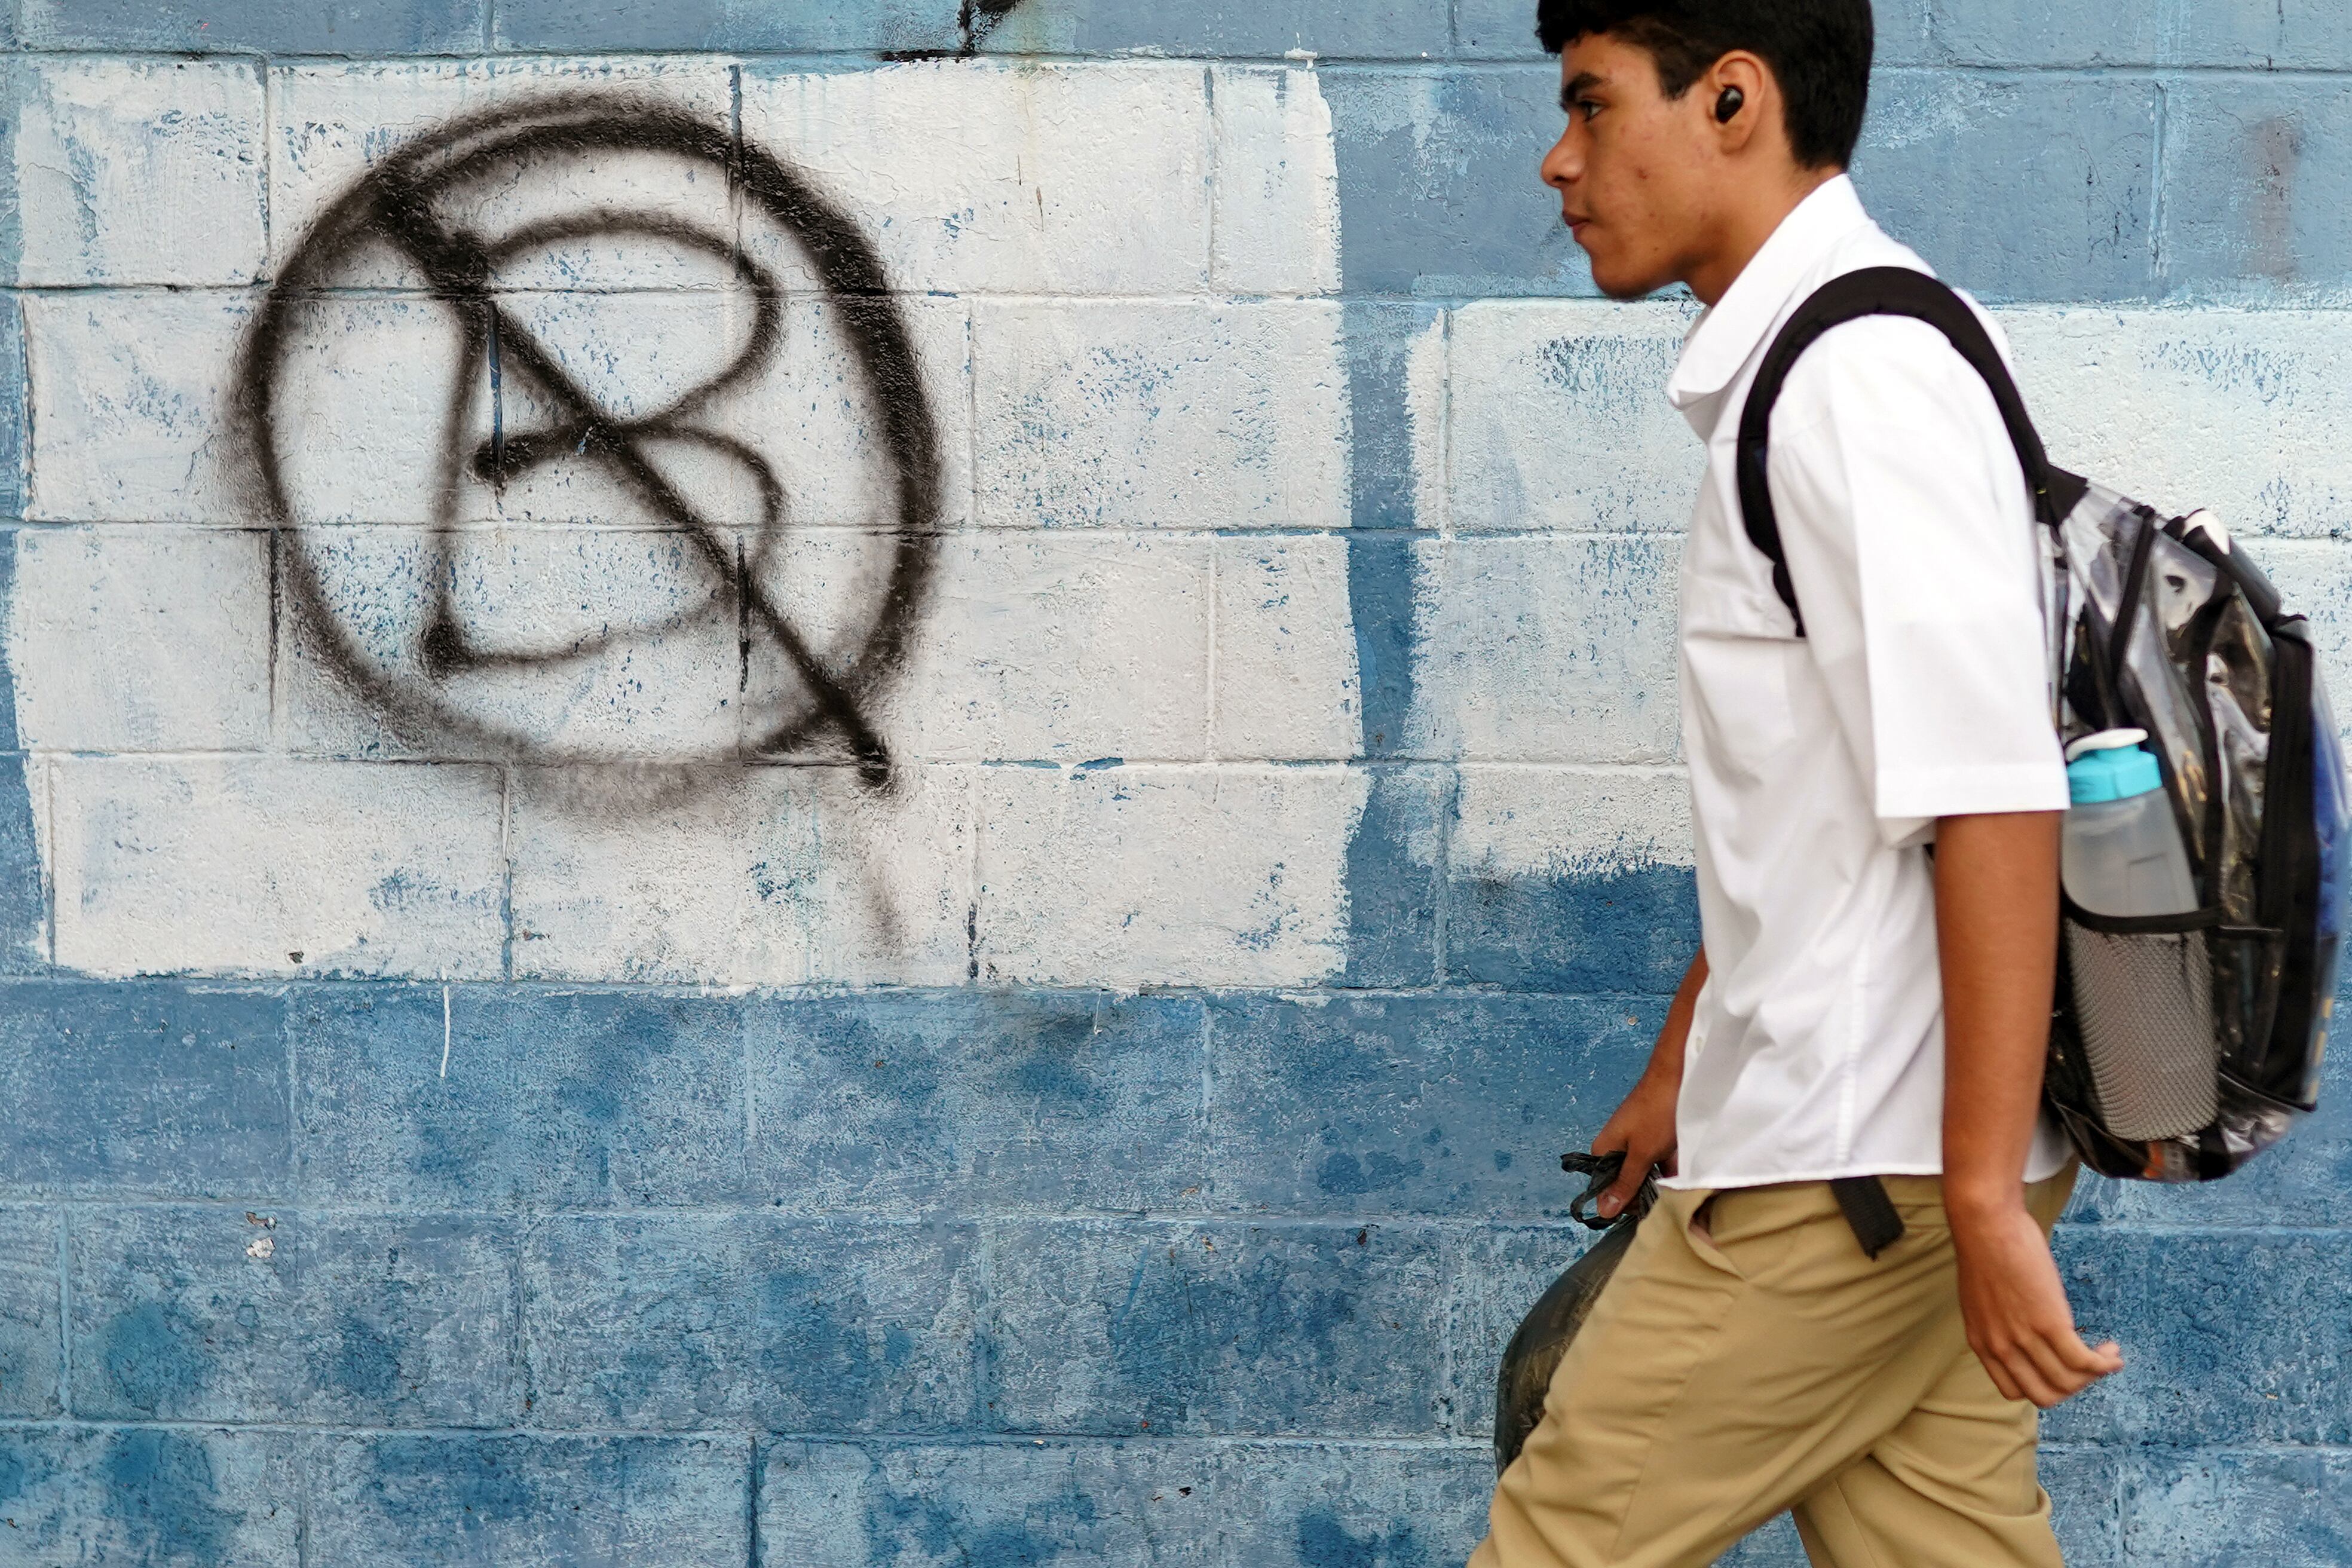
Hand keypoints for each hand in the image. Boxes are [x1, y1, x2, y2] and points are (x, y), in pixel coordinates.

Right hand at [1589, 1071, 1677, 1219]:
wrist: (1679, 1077)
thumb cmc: (1656, 1114)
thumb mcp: (1641, 1154)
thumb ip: (1624, 1183)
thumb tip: (1602, 1212)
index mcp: (1603, 1151)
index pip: (1606, 1190)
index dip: (1624, 1203)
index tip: (1646, 1209)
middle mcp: (1616, 1149)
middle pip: (1624, 1184)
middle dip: (1643, 1194)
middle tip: (1665, 1199)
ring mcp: (1636, 1144)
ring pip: (1643, 1175)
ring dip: (1658, 1184)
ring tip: (1676, 1192)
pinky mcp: (1654, 1141)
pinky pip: (1657, 1165)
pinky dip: (1668, 1173)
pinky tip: (1683, 1181)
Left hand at [1952, 1200, 2123, 1407]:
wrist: (1985, 1224)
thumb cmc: (1986, 1251)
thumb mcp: (1982, 1300)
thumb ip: (1999, 1323)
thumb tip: (2023, 1332)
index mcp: (1982, 1344)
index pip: (2015, 1391)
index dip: (2044, 1386)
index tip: (2061, 1370)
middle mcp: (2001, 1348)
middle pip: (2045, 1395)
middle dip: (2074, 1387)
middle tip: (2090, 1367)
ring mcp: (2024, 1338)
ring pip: (2068, 1381)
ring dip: (2096, 1374)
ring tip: (2108, 1353)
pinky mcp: (2049, 1322)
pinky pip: (2083, 1361)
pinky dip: (2104, 1363)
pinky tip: (2112, 1351)